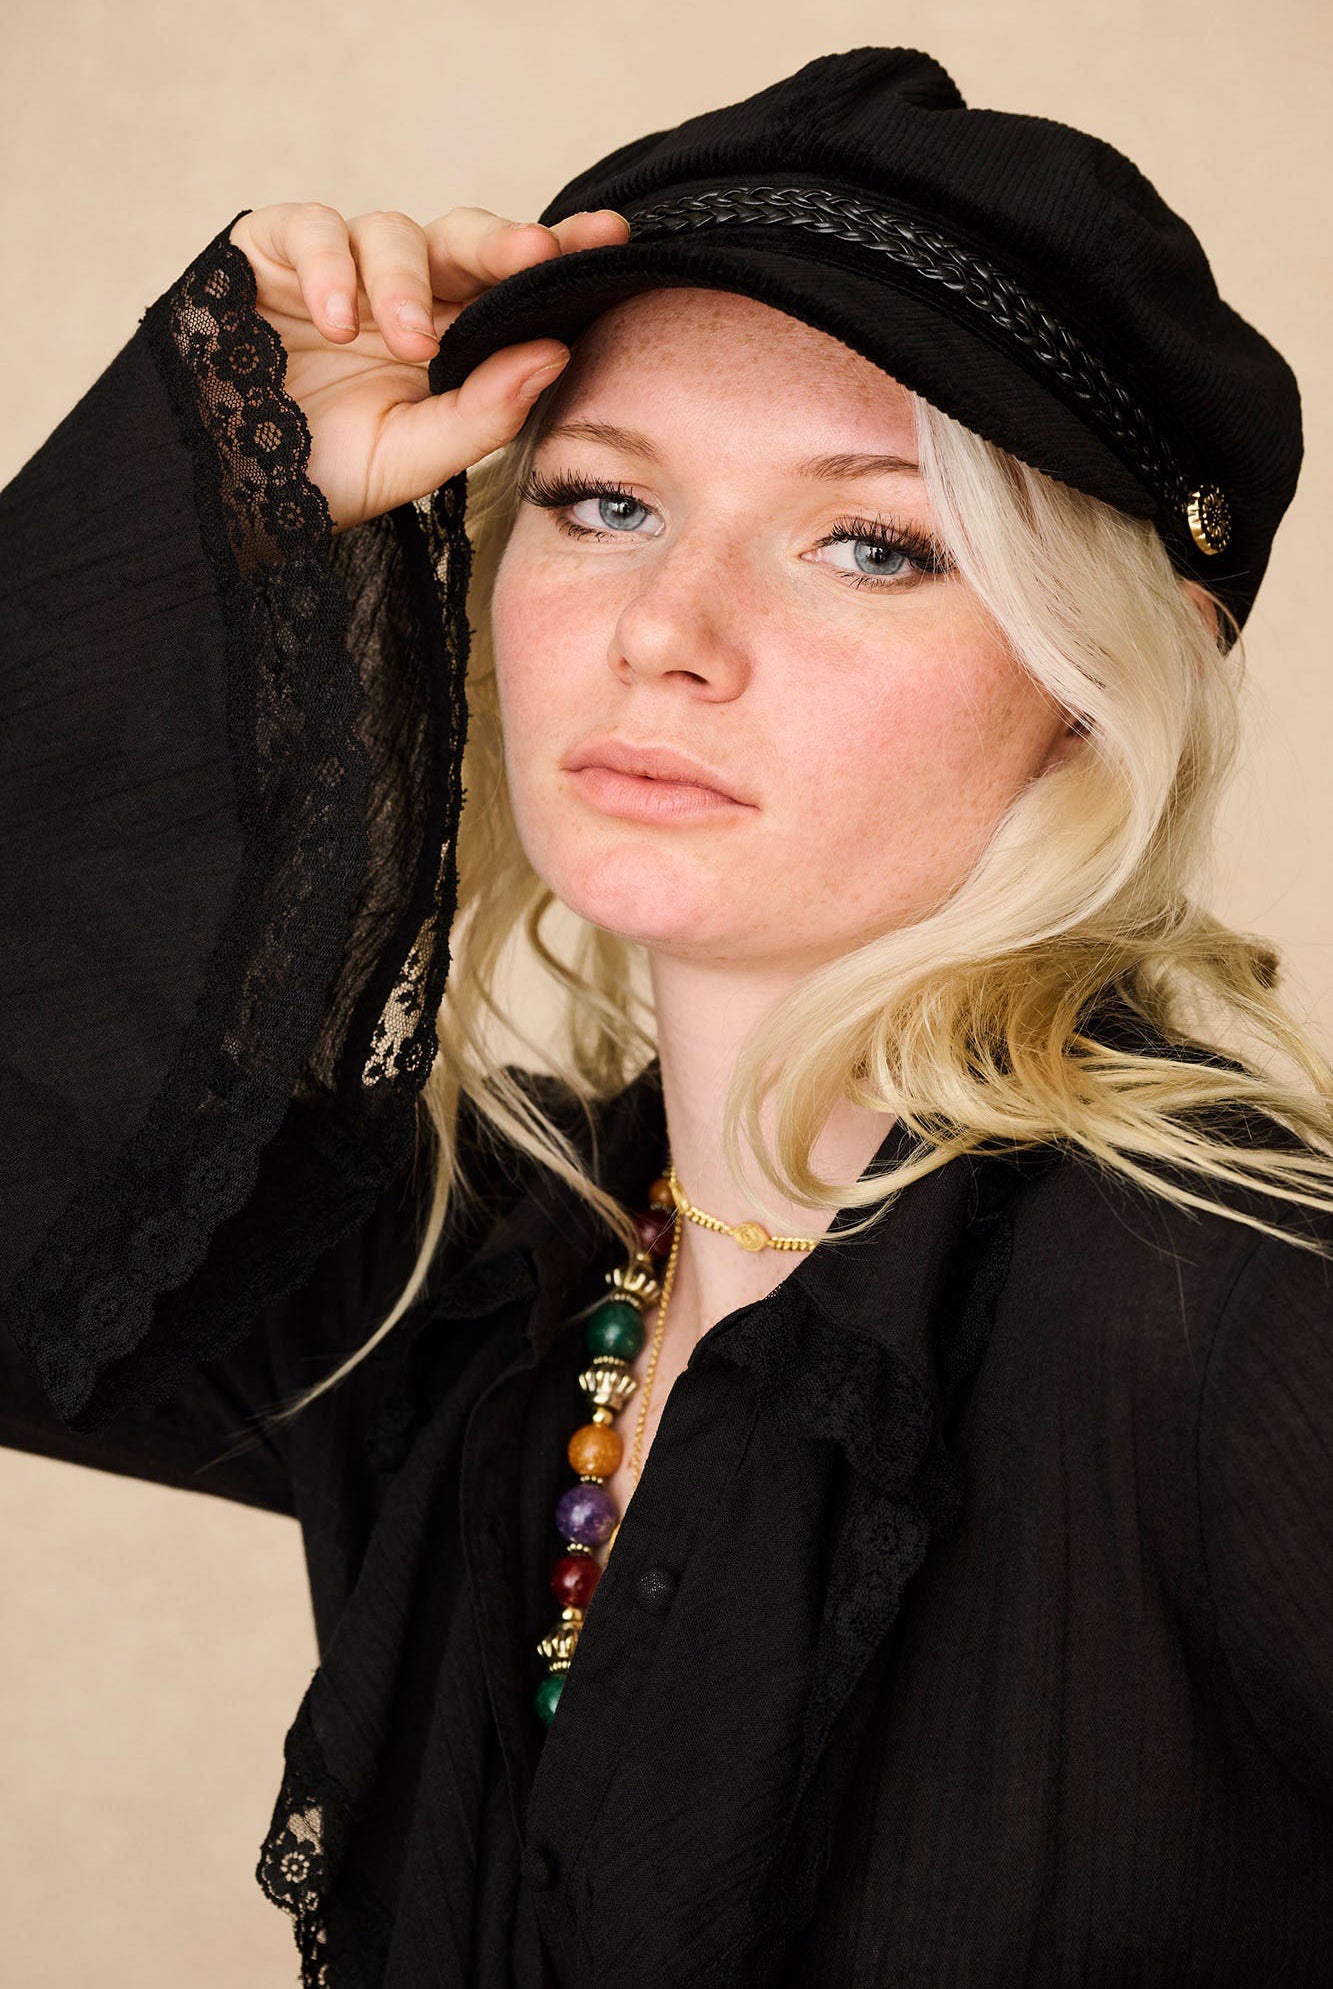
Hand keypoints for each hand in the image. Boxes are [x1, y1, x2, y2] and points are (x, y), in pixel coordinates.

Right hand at [229, 202, 629, 533]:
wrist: (226, 490)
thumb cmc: (320, 475)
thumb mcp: (413, 458)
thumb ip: (483, 412)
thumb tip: (557, 353)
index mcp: (447, 332)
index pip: (512, 282)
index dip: (560, 252)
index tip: (612, 240)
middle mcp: (400, 290)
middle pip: (463, 239)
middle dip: (501, 244)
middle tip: (532, 257)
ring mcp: (339, 266)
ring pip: (390, 230)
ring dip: (403, 284)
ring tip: (408, 343)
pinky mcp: (272, 250)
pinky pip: (310, 228)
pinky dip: (330, 267)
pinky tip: (338, 320)